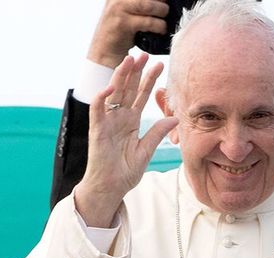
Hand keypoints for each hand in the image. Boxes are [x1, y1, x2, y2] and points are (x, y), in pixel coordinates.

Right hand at [75, 53, 178, 226]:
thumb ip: (158, 133)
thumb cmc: (125, 172)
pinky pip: (98, 110)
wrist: (111, 188)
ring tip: (128, 60)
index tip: (160, 65)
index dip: (149, 80)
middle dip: (135, 71)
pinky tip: (110, 87)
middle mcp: (119, 118)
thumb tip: (175, 119)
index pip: (141, 96)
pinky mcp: (97, 131)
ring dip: (120, 76)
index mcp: (131, 122)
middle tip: (144, 54)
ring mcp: (108, 122)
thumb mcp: (147, 151)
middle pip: (128, 89)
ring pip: (113, 94)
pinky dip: (102, 98)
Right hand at [88, 0, 168, 67]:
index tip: (164, 3)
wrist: (105, 50)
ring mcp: (118, 8)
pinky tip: (160, 30)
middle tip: (165, 11)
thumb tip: (164, 1)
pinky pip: (148, 21)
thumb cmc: (121, 32)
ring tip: (163, 22)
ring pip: (149, 5)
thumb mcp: (128, 11)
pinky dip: (159, 26)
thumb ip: (142, 4)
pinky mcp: (123, 23)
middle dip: (162, 3)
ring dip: (162, 12)